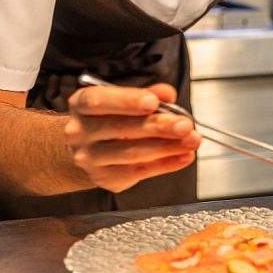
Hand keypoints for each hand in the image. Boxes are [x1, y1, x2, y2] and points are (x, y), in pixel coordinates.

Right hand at [64, 83, 200, 192]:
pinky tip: (184, 155)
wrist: (86, 149)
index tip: (153, 102)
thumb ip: (147, 94)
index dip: (127, 101)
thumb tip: (167, 95)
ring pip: (132, 153)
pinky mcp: (106, 178)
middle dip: (158, 126)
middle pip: (121, 129)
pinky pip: (141, 171)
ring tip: (191, 140)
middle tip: (184, 124)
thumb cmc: (108, 119)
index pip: (99, 101)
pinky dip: (166, 164)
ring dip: (167, 147)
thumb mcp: (122, 100)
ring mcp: (91, 158)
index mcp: (82, 105)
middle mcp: (81, 132)